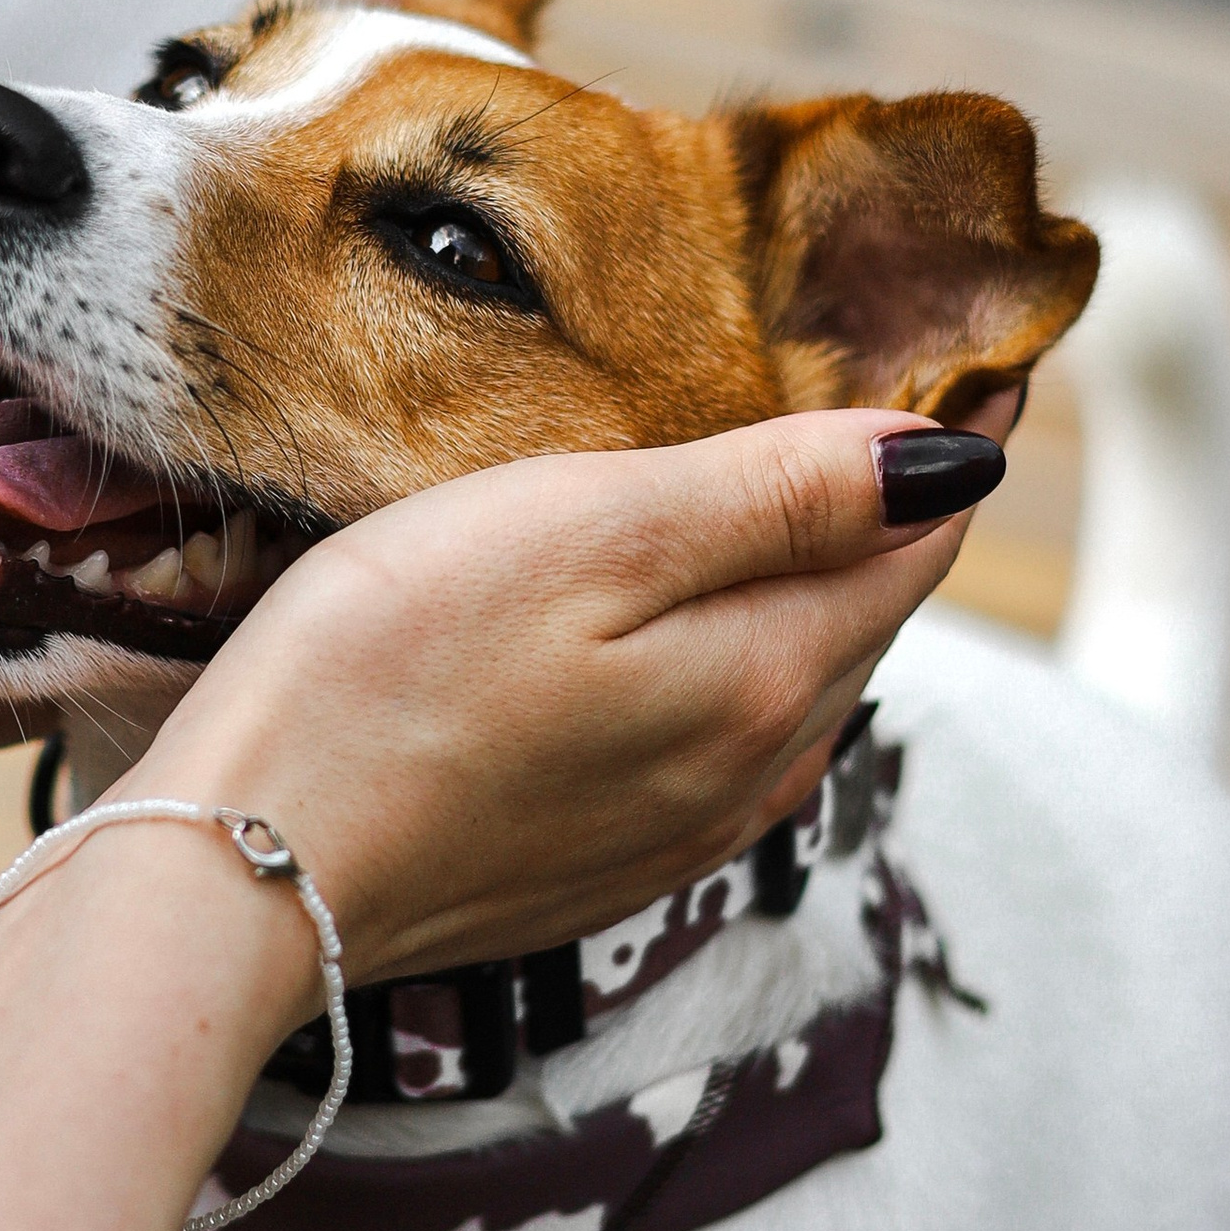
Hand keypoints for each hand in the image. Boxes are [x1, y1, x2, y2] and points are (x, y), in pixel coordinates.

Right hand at [127, 413, 985, 988]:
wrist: (244, 868)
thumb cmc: (387, 674)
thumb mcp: (587, 533)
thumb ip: (773, 498)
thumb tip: (946, 464)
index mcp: (760, 678)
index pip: (911, 544)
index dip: (954, 445)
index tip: (985, 362)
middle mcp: (744, 774)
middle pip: (863, 621)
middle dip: (894, 518)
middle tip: (908, 408)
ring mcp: (670, 834)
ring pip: (795, 691)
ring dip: (822, 600)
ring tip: (817, 511)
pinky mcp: (591, 867)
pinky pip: (719, 754)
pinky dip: (742, 674)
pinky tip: (703, 648)